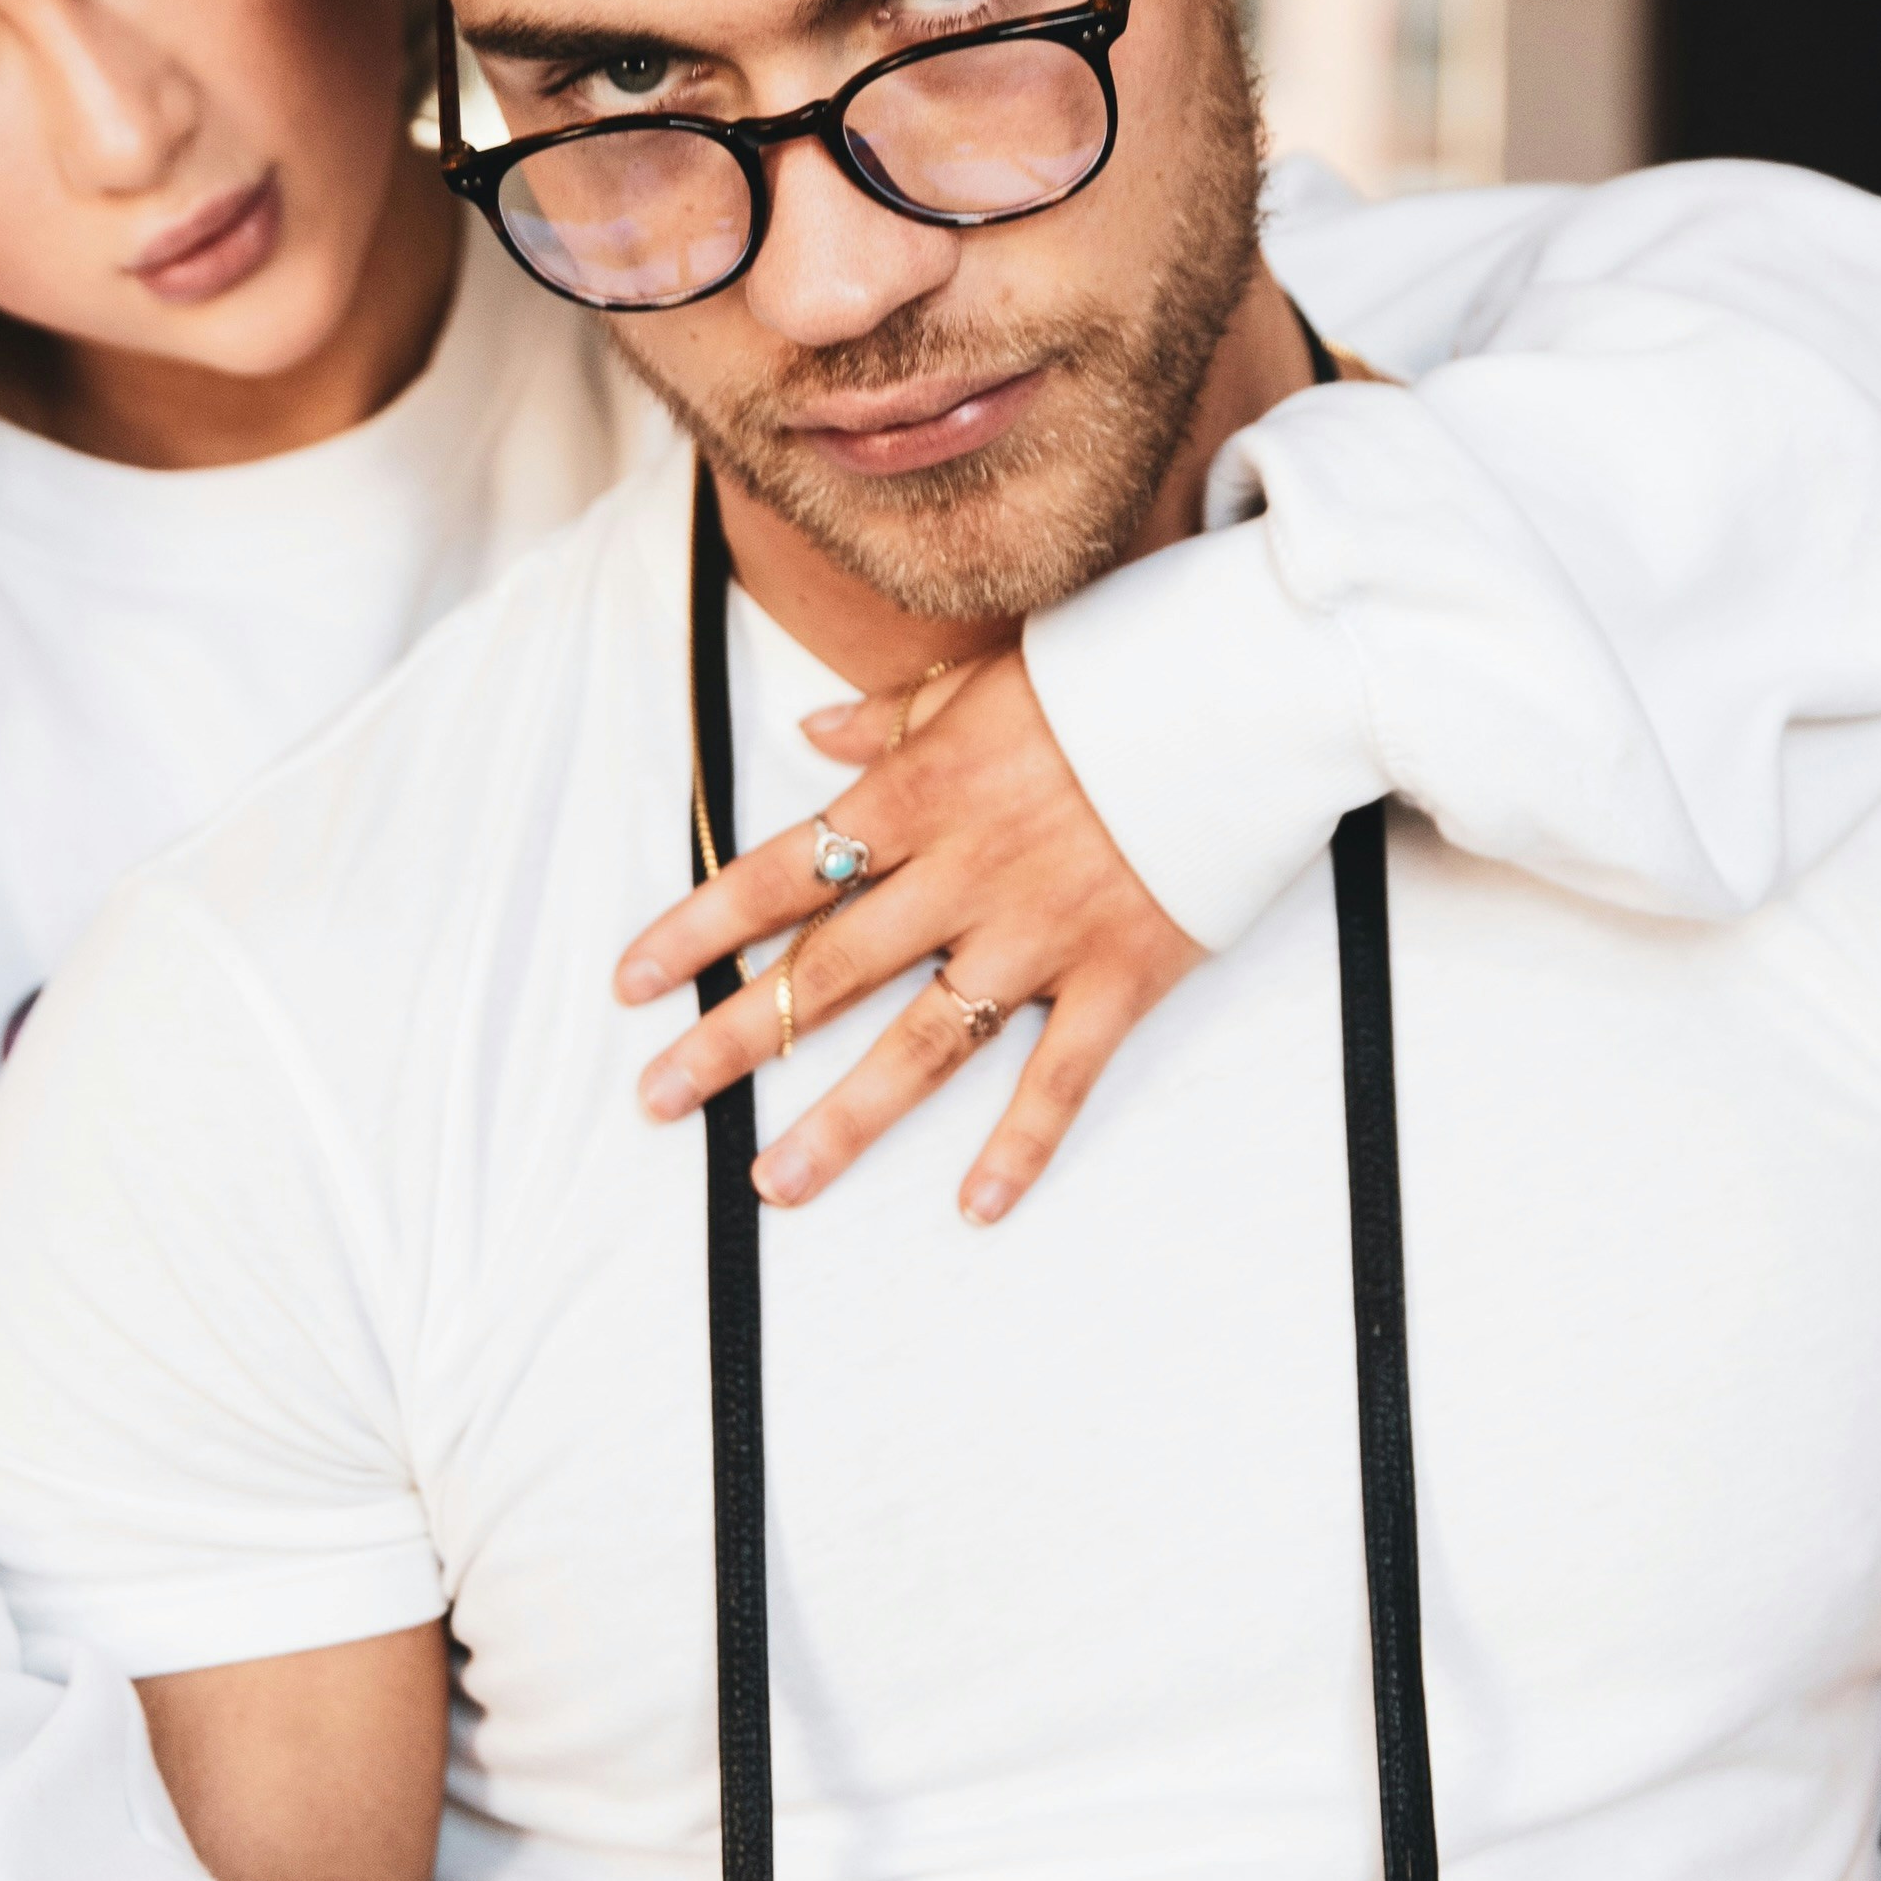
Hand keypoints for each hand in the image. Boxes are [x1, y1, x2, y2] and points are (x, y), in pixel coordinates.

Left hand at [616, 650, 1201, 1222]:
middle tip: (658, 1102)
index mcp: (920, 796)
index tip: (631, 983)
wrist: (1248, 692)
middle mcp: (965, 875)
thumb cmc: (1116, 674)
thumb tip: (816, 732)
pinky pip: (1059, 1076)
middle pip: (828, 972)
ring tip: (775, 1182)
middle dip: (736, 1039)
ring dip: (843, 1120)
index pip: (780, 873)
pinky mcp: (1120, 974)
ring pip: (923, 1044)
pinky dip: (1020, 1146)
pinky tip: (974, 1205)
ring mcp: (1041, 934)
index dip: (699, 931)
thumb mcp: (987, 676)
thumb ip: (895, 719)